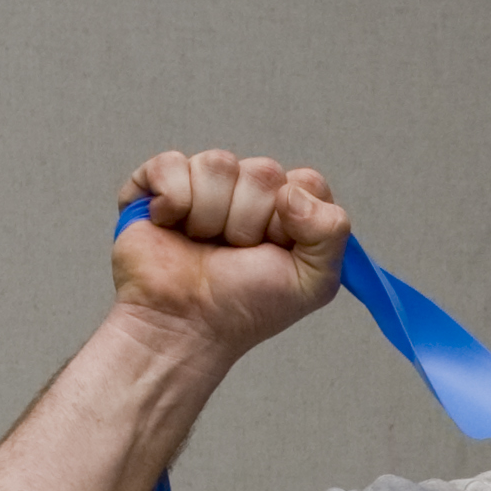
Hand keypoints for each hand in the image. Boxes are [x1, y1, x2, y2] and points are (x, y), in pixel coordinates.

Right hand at [111, 150, 349, 358]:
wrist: (185, 327)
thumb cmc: (243, 309)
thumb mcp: (312, 283)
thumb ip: (332, 233)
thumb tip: (293, 192)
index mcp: (288, 213)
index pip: (306, 181)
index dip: (293, 216)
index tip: (276, 249)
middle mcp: (248, 194)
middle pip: (263, 171)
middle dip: (249, 222)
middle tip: (234, 254)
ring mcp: (205, 186)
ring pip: (218, 164)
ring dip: (210, 216)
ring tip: (201, 245)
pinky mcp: (159, 184)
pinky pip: (171, 164)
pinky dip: (173, 201)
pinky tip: (169, 226)